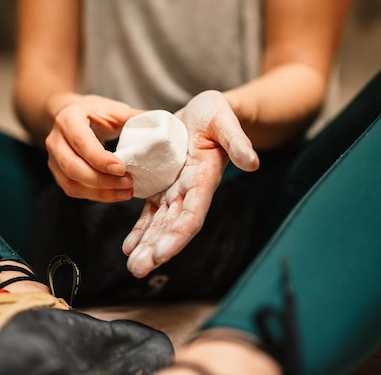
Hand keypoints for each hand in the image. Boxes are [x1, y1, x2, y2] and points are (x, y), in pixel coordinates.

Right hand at [45, 93, 142, 201]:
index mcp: (69, 118)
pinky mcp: (57, 172)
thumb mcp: (113, 109)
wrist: (68, 113)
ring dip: (100, 192)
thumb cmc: (94, 112)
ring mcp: (53, 158)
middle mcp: (55, 139)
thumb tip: (164, 124)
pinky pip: (73, 190)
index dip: (100, 158)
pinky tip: (115, 194)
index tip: (123, 168)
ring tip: (126, 192)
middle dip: (102, 180)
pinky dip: (95, 196)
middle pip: (73, 167)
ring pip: (71, 183)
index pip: (81, 142)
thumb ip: (135, 117)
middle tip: (128, 183)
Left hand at [122, 90, 259, 277]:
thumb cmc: (217, 115)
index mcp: (205, 180)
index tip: (160, 254)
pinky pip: (150, 211)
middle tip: (138, 270)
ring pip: (159, 223)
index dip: (176, 236)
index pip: (191, 215)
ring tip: (133, 265)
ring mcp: (175, 190)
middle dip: (156, 249)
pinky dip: (140, 229)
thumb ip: (238, 142)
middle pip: (172, 226)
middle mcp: (190, 191)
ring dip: (146, 245)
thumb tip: (252, 163)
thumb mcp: (227, 122)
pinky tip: (128, 247)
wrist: (205, 112)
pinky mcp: (162, 184)